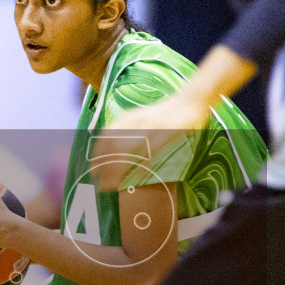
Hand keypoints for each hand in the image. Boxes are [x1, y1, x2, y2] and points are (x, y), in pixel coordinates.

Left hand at [90, 90, 211, 190]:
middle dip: (104, 168)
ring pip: (127, 150)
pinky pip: (150, 152)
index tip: (93, 170)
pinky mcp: (166, 132)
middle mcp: (136, 121)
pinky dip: (142, 167)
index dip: (97, 155)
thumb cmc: (167, 112)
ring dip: (118, 170)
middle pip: (113, 147)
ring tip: (113, 185)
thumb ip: (130, 129)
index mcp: (128, 117)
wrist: (191, 99)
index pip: (105, 137)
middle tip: (101, 185)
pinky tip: (137, 179)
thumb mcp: (143, 118)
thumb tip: (115, 148)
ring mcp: (150, 126)